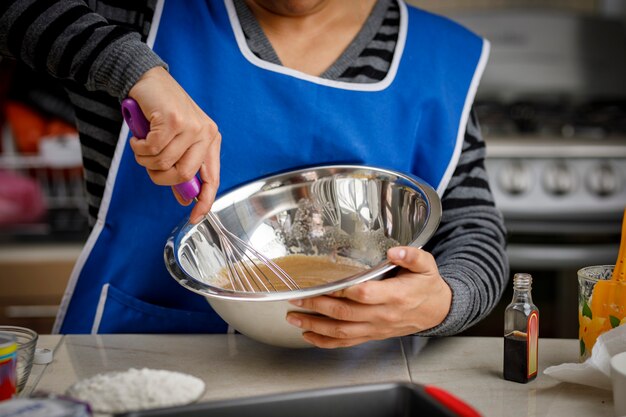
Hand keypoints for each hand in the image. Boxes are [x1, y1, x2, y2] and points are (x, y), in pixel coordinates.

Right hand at [128, 67, 220, 222]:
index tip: (195, 217)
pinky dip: (139, 147)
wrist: (147, 80)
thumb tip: (183, 197)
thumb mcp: (177, 141)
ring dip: (145, 159)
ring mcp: (191, 126)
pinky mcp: (173, 120)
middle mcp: (205, 133)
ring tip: (142, 145)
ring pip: (164, 163)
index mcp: (210, 141)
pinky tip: (138, 137)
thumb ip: (181, 167)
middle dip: (160, 177)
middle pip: (184, 174)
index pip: (212, 178)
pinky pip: (152, 149)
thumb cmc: (161, 112)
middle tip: (149, 166)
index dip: (204, 201)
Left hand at [285, 247, 451, 347]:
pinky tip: (308, 336)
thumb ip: (411, 256)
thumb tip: (395, 251)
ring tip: (294, 318)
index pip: (364, 294)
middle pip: (345, 313)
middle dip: (318, 306)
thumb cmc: (427, 286)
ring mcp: (375, 328)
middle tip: (297, 298)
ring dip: (315, 326)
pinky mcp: (371, 335)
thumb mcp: (426, 266)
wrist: (437, 311)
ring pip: (341, 331)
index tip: (323, 283)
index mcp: (395, 296)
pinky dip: (325, 342)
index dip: (343, 290)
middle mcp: (382, 315)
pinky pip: (346, 342)